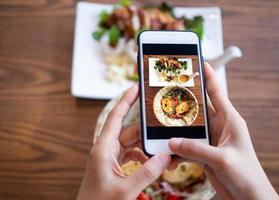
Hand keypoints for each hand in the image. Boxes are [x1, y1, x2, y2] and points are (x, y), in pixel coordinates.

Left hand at [77, 84, 170, 199]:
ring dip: (146, 146)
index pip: (115, 117)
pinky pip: (131, 155)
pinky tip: (152, 162)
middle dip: (146, 130)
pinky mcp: (114, 167)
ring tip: (161, 149)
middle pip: (128, 131)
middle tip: (162, 125)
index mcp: (103, 149)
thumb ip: (147, 172)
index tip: (136, 87)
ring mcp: (109, 159)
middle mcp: (105, 150)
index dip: (126, 101)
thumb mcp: (125, 190)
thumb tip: (165, 156)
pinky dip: (142, 156)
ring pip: (131, 144)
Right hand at [169, 63, 278, 199]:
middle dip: (183, 102)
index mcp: (230, 120)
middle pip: (197, 109)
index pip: (216, 92)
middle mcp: (219, 127)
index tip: (197, 62)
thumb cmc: (247, 175)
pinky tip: (169, 154)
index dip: (207, 76)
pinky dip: (177, 150)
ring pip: (189, 128)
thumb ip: (196, 149)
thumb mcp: (222, 159)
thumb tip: (172, 142)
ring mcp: (210, 140)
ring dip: (176, 130)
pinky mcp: (204, 153)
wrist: (248, 197)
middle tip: (167, 93)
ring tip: (162, 128)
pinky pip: (187, 146)